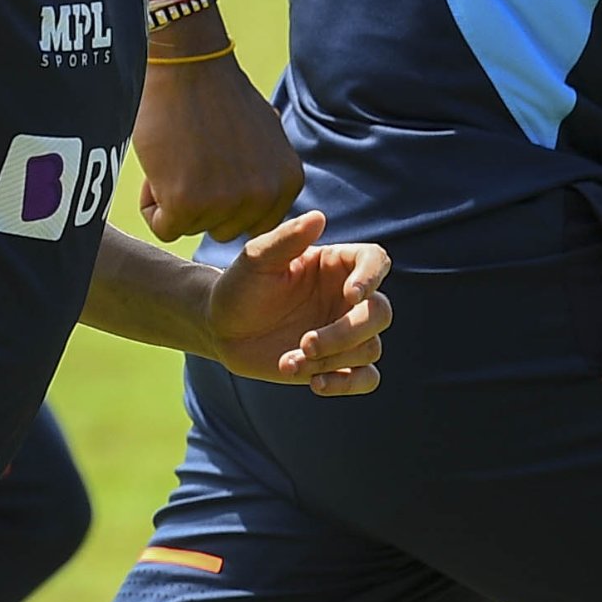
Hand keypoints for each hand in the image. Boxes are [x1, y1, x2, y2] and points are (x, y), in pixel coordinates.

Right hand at [135, 25, 302, 239]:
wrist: (187, 65)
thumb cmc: (218, 93)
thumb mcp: (265, 136)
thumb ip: (267, 173)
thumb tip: (260, 200)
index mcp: (288, 182)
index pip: (253, 223)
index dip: (226, 199)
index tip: (213, 166)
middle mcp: (264, 197)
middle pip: (222, 229)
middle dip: (200, 204)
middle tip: (188, 159)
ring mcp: (227, 203)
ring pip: (191, 227)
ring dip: (174, 201)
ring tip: (174, 158)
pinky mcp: (187, 204)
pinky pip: (164, 228)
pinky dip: (152, 205)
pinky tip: (157, 168)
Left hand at [203, 209, 389, 396]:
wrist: (222, 329)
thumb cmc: (240, 286)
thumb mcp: (256, 260)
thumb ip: (286, 239)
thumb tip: (318, 217)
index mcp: (335, 265)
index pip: (376, 261)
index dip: (372, 277)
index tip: (351, 294)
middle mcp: (348, 298)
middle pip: (379, 313)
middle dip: (347, 333)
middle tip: (306, 343)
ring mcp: (346, 332)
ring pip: (370, 348)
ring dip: (333, 359)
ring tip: (289, 361)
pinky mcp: (338, 363)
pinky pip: (367, 378)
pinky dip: (348, 383)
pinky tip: (316, 384)